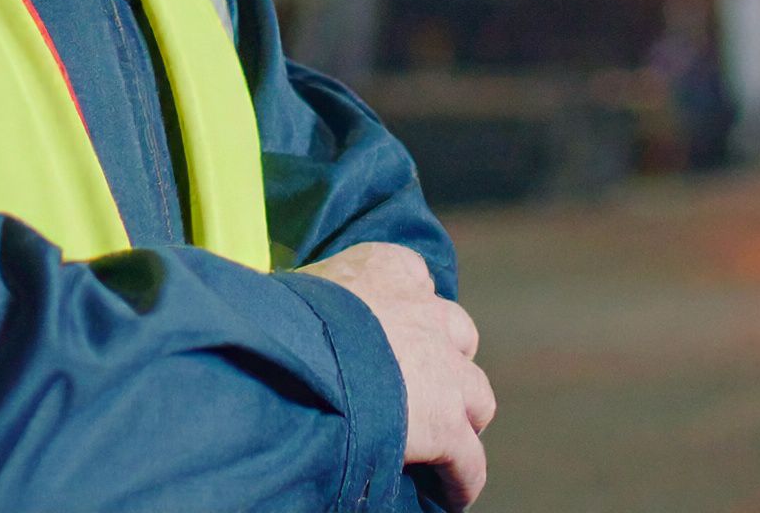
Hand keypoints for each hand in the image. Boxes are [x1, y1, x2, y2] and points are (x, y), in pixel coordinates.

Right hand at [298, 243, 492, 505]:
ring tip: (443, 443)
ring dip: (462, 417)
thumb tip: (294, 320)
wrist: (298, 354)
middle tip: (421, 388)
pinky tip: (448, 495)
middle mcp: (425, 313)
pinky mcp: (446, 423)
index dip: (410, 310)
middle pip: (458, 335)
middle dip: (446, 361)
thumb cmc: (282, 318)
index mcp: (387, 269)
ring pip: (477, 396)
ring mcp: (443, 368)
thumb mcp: (301, 289)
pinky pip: (469, 460)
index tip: (394, 332)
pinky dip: (462, 478)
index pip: (416, 279)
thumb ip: (319, 302)